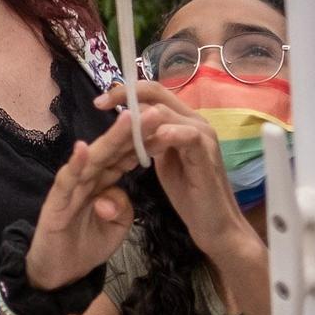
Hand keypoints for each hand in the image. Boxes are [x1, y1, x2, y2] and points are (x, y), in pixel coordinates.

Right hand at [25, 118, 139, 290]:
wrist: (59, 274)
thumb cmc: (85, 245)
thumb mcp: (116, 227)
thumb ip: (121, 207)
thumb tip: (112, 196)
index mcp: (103, 182)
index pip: (125, 157)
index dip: (145, 142)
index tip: (167, 124)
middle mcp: (87, 179)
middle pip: (112, 151)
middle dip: (133, 132)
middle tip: (155, 112)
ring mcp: (70, 188)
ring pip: (93, 160)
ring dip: (110, 140)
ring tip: (128, 119)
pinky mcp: (55, 203)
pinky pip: (67, 182)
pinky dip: (75, 165)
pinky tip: (83, 148)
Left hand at [96, 81, 255, 262]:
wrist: (214, 222)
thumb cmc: (188, 191)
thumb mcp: (162, 158)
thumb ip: (150, 137)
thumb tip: (129, 123)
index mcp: (182, 119)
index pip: (153, 91)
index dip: (125, 91)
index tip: (99, 102)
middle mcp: (194, 120)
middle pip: (157, 92)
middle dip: (125, 95)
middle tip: (100, 106)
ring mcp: (202, 134)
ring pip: (165, 111)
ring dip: (138, 120)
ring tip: (119, 131)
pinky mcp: (206, 153)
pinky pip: (186, 134)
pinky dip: (165, 135)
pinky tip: (147, 145)